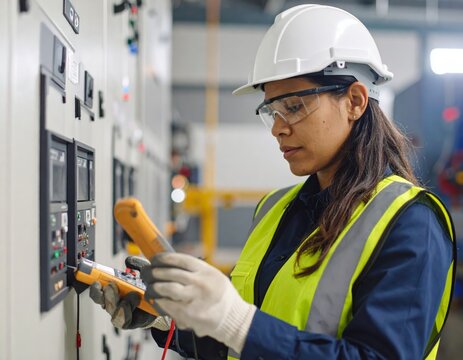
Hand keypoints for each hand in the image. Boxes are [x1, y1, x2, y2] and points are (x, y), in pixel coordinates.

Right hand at [89, 256, 170, 330]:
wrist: (163, 304)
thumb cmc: (151, 289)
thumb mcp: (145, 273)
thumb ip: (138, 265)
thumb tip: (129, 260)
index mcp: (114, 291)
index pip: (98, 292)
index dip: (95, 288)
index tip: (96, 282)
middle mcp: (115, 304)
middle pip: (102, 303)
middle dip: (103, 295)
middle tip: (111, 286)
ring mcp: (122, 314)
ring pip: (112, 312)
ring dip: (119, 303)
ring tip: (129, 294)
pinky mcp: (130, 323)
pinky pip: (123, 321)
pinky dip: (128, 310)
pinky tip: (135, 301)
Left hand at [141, 253, 255, 353]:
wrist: (232, 318)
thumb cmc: (221, 296)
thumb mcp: (213, 275)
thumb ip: (194, 270)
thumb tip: (169, 265)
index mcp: (206, 270)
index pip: (179, 259)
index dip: (163, 258)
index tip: (155, 259)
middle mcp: (200, 282)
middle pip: (169, 273)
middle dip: (154, 272)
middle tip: (147, 273)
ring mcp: (194, 298)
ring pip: (166, 288)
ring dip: (154, 287)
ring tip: (150, 287)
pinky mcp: (189, 313)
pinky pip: (167, 305)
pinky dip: (159, 302)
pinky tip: (156, 300)